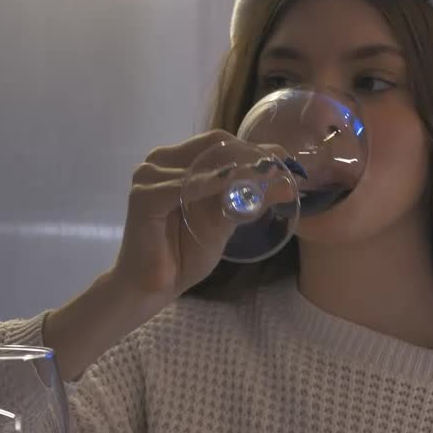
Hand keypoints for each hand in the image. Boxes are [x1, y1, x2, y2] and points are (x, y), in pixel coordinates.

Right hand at [44, 132, 296, 377]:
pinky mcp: (144, 197)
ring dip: (239, 169)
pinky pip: (184, 185)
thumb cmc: (184, 255)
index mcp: (176, 162)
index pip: (220, 144)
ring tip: (269, 177)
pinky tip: (233, 186)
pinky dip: (211, 184)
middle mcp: (160, 162)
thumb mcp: (225, 222)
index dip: (255, 148)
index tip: (288, 160)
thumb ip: (250, 199)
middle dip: (252, 156)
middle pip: (213, 146)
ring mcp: (149, 176)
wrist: (152, 288)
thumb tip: (288, 184)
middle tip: (284, 168)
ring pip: (203, 162)